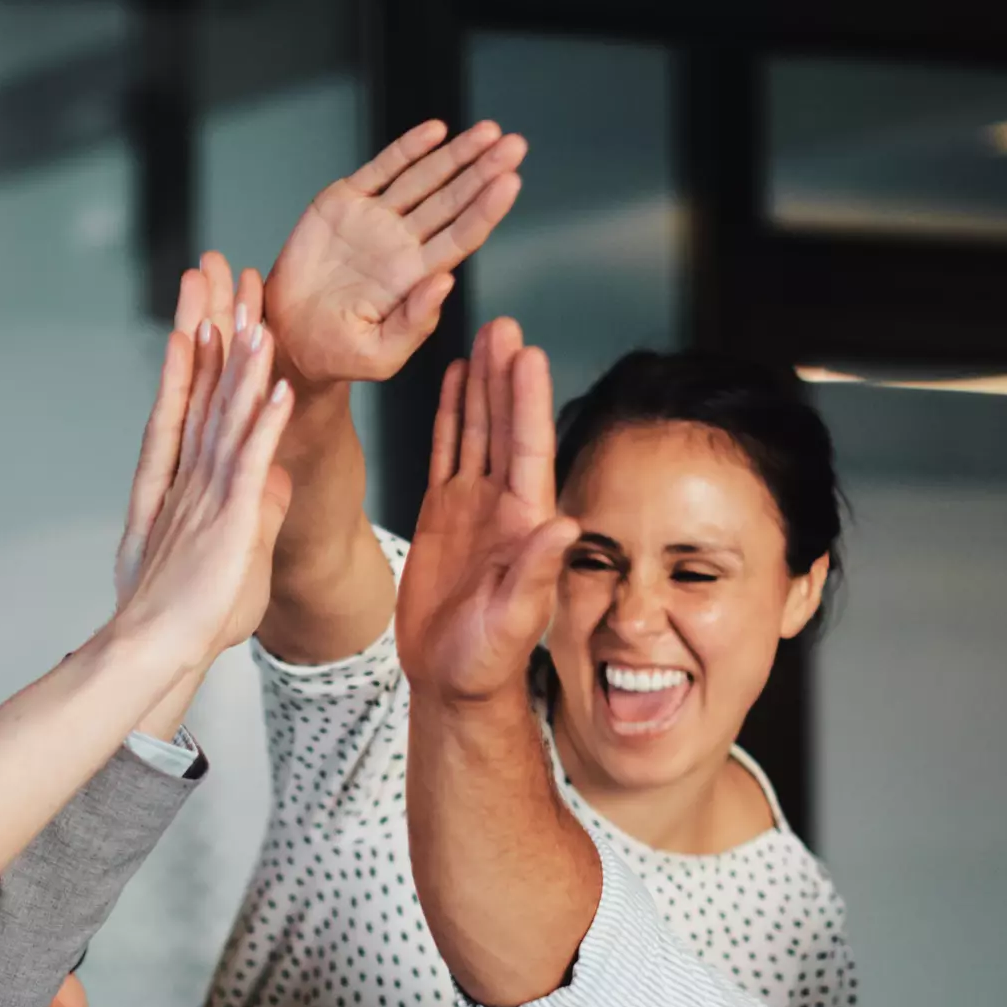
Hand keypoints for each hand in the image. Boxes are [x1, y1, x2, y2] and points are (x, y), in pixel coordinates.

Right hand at [116, 254, 265, 600]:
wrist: (155, 653)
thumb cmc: (192, 616)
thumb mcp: (237, 553)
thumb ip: (257, 509)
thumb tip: (278, 478)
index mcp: (186, 479)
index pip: (197, 398)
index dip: (207, 348)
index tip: (214, 301)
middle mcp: (190, 476)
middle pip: (204, 387)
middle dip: (213, 326)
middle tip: (216, 271)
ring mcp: (206, 494)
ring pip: (227, 413)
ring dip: (243, 360)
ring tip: (254, 309)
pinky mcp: (227, 520)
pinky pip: (251, 462)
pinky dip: (264, 422)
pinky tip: (278, 385)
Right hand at [264, 119, 525, 391]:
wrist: (287, 338)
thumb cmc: (335, 353)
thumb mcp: (379, 355)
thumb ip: (415, 324)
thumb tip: (444, 283)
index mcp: (416, 277)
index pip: (461, 236)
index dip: (486, 209)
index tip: (510, 182)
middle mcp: (403, 243)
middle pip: (453, 200)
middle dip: (483, 171)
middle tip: (514, 145)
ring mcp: (375, 220)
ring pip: (424, 178)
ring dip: (456, 153)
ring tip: (489, 131)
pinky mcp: (344, 202)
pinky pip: (382, 168)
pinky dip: (408, 148)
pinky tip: (436, 131)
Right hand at [393, 316, 575, 706]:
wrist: (452, 682)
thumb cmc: (485, 661)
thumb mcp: (514, 619)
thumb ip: (536, 572)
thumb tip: (564, 524)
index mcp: (524, 524)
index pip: (527, 448)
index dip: (527, 400)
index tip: (527, 353)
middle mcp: (503, 507)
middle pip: (504, 427)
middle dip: (504, 375)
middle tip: (503, 324)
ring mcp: (473, 508)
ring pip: (478, 431)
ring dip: (481, 385)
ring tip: (482, 338)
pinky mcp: (442, 517)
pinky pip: (448, 454)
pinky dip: (452, 417)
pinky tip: (456, 383)